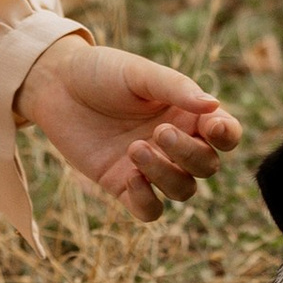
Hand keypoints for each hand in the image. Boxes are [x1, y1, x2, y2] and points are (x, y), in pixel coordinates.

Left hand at [15, 37, 241, 220]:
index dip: (227, 136)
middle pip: (206, 166)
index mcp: (187, 113)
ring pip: (183, 190)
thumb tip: (214, 105)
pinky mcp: (123, 185)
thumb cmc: (102, 72)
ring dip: (166, 175)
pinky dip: (147, 201)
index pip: (225, 133)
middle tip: (158, 132)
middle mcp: (176, 143)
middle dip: (188, 154)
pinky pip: (150, 210)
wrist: (55, 85)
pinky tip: (130, 177)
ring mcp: (151, 168)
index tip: (211, 127)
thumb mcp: (139, 73)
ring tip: (135, 149)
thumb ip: (176, 88)